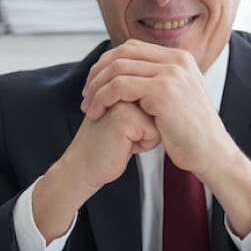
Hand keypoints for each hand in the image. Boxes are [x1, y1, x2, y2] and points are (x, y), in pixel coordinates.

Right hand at [32, 101, 159, 242]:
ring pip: (159, 121)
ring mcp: (122, 102)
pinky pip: (154, 135)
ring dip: (145, 137)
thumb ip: (143, 102)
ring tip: (122, 139)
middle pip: (160, 109)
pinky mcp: (125, 119)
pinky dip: (143, 146)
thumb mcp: (125, 116)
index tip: (124, 128)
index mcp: (121, 84)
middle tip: (121, 135)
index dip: (147, 121)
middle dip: (147, 128)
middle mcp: (121, 88)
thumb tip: (169, 102)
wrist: (81, 166)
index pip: (157, 101)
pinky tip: (122, 146)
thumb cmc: (105, 145)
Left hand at [81, 39, 228, 176]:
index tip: (95, 85)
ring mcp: (171, 73)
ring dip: (96, 88)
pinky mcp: (163, 91)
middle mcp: (177, 60)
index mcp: (180, 58)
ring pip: (117, 68)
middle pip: (122, 53)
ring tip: (88, 107)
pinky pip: (119, 86)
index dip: (107, 64)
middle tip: (86, 95)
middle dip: (98, 73)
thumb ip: (160, 82)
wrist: (212, 153)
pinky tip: (97, 113)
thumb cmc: (192, 134)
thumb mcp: (179, 98)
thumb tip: (133, 76)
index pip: (131, 48)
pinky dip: (102, 98)